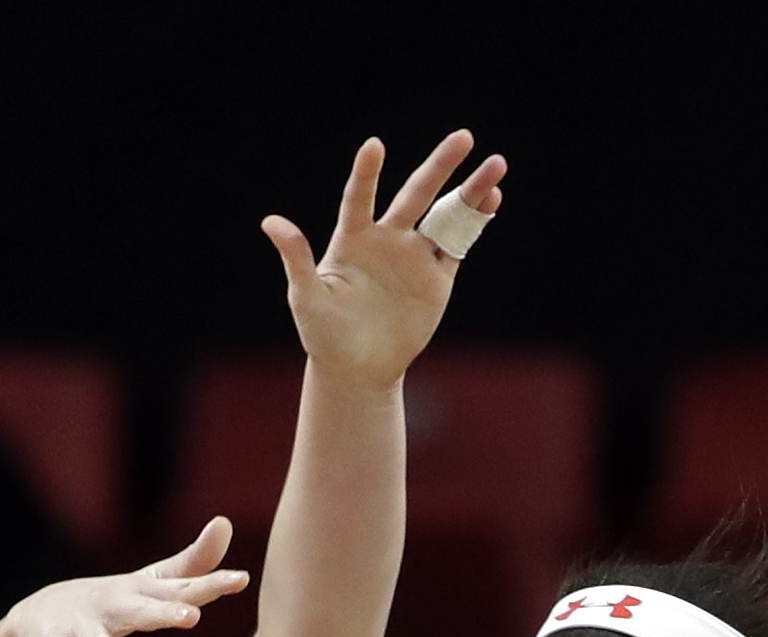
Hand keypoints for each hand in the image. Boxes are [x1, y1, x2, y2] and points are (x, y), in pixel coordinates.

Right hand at [3, 518, 247, 636]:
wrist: (43, 611)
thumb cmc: (113, 601)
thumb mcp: (152, 584)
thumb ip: (192, 565)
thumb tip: (225, 523)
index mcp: (142, 594)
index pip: (182, 590)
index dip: (211, 585)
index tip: (241, 580)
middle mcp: (114, 605)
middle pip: (144, 611)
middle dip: (166, 614)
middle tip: (192, 618)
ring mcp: (82, 623)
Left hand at [266, 132, 508, 389]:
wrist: (358, 369)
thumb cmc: (324, 334)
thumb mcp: (305, 297)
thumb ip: (296, 258)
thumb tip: (270, 221)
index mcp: (353, 239)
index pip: (361, 197)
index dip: (367, 174)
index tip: (374, 146)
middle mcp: (387, 239)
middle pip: (416, 194)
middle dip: (441, 166)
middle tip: (464, 137)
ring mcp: (415, 257)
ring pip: (446, 215)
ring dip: (471, 191)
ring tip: (496, 166)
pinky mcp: (437, 278)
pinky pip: (459, 245)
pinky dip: (476, 222)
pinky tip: (492, 199)